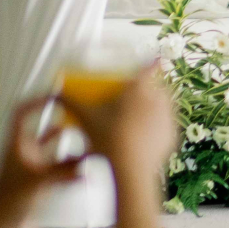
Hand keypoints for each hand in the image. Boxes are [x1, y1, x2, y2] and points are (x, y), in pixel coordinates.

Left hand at [0, 99, 84, 227]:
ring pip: (50, 149)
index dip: (37, 101)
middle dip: (60, 120)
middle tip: (79, 114)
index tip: (57, 94)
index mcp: (15, 147)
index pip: (22, 113)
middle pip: (40, 129)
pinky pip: (56, 167)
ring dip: (66, 143)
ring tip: (86, 137)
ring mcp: (28, 169)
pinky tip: (85, 167)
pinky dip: (69, 165)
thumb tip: (94, 156)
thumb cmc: (11, 205)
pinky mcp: (36, 184)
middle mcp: (21, 154)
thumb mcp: (40, 182)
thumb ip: (68, 168)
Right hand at [63, 67, 177, 181]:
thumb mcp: (86, 118)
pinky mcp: (172, 133)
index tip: (154, 60)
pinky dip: (157, 125)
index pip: (149, 68)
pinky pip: (166, 124)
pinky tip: (143, 133)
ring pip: (164, 104)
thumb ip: (69, 103)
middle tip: (133, 99)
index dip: (151, 63)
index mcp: (138, 90)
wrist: (130, 168)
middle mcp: (158, 99)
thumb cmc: (109, 140)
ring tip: (136, 117)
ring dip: (153, 107)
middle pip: (156, 87)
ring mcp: (168, 116)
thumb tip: (56, 94)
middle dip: (146, 90)